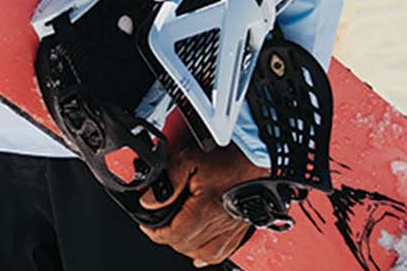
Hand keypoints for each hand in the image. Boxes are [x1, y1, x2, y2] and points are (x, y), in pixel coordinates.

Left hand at [140, 138, 264, 266]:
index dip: (155, 232)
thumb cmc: (229, 152)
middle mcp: (221, 224)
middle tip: (158, 226)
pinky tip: (202, 253)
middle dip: (169, 238)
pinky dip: (210, 255)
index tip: (146, 224)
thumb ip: (167, 181)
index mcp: (205, 210)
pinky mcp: (243, 224)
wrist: (260, 151)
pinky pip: (227, 250)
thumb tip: (150, 201)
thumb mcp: (187, 157)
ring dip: (188, 247)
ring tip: (177, 237)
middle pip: (188, 245)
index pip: (174, 234)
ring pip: (207, 252)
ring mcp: (234, 226)